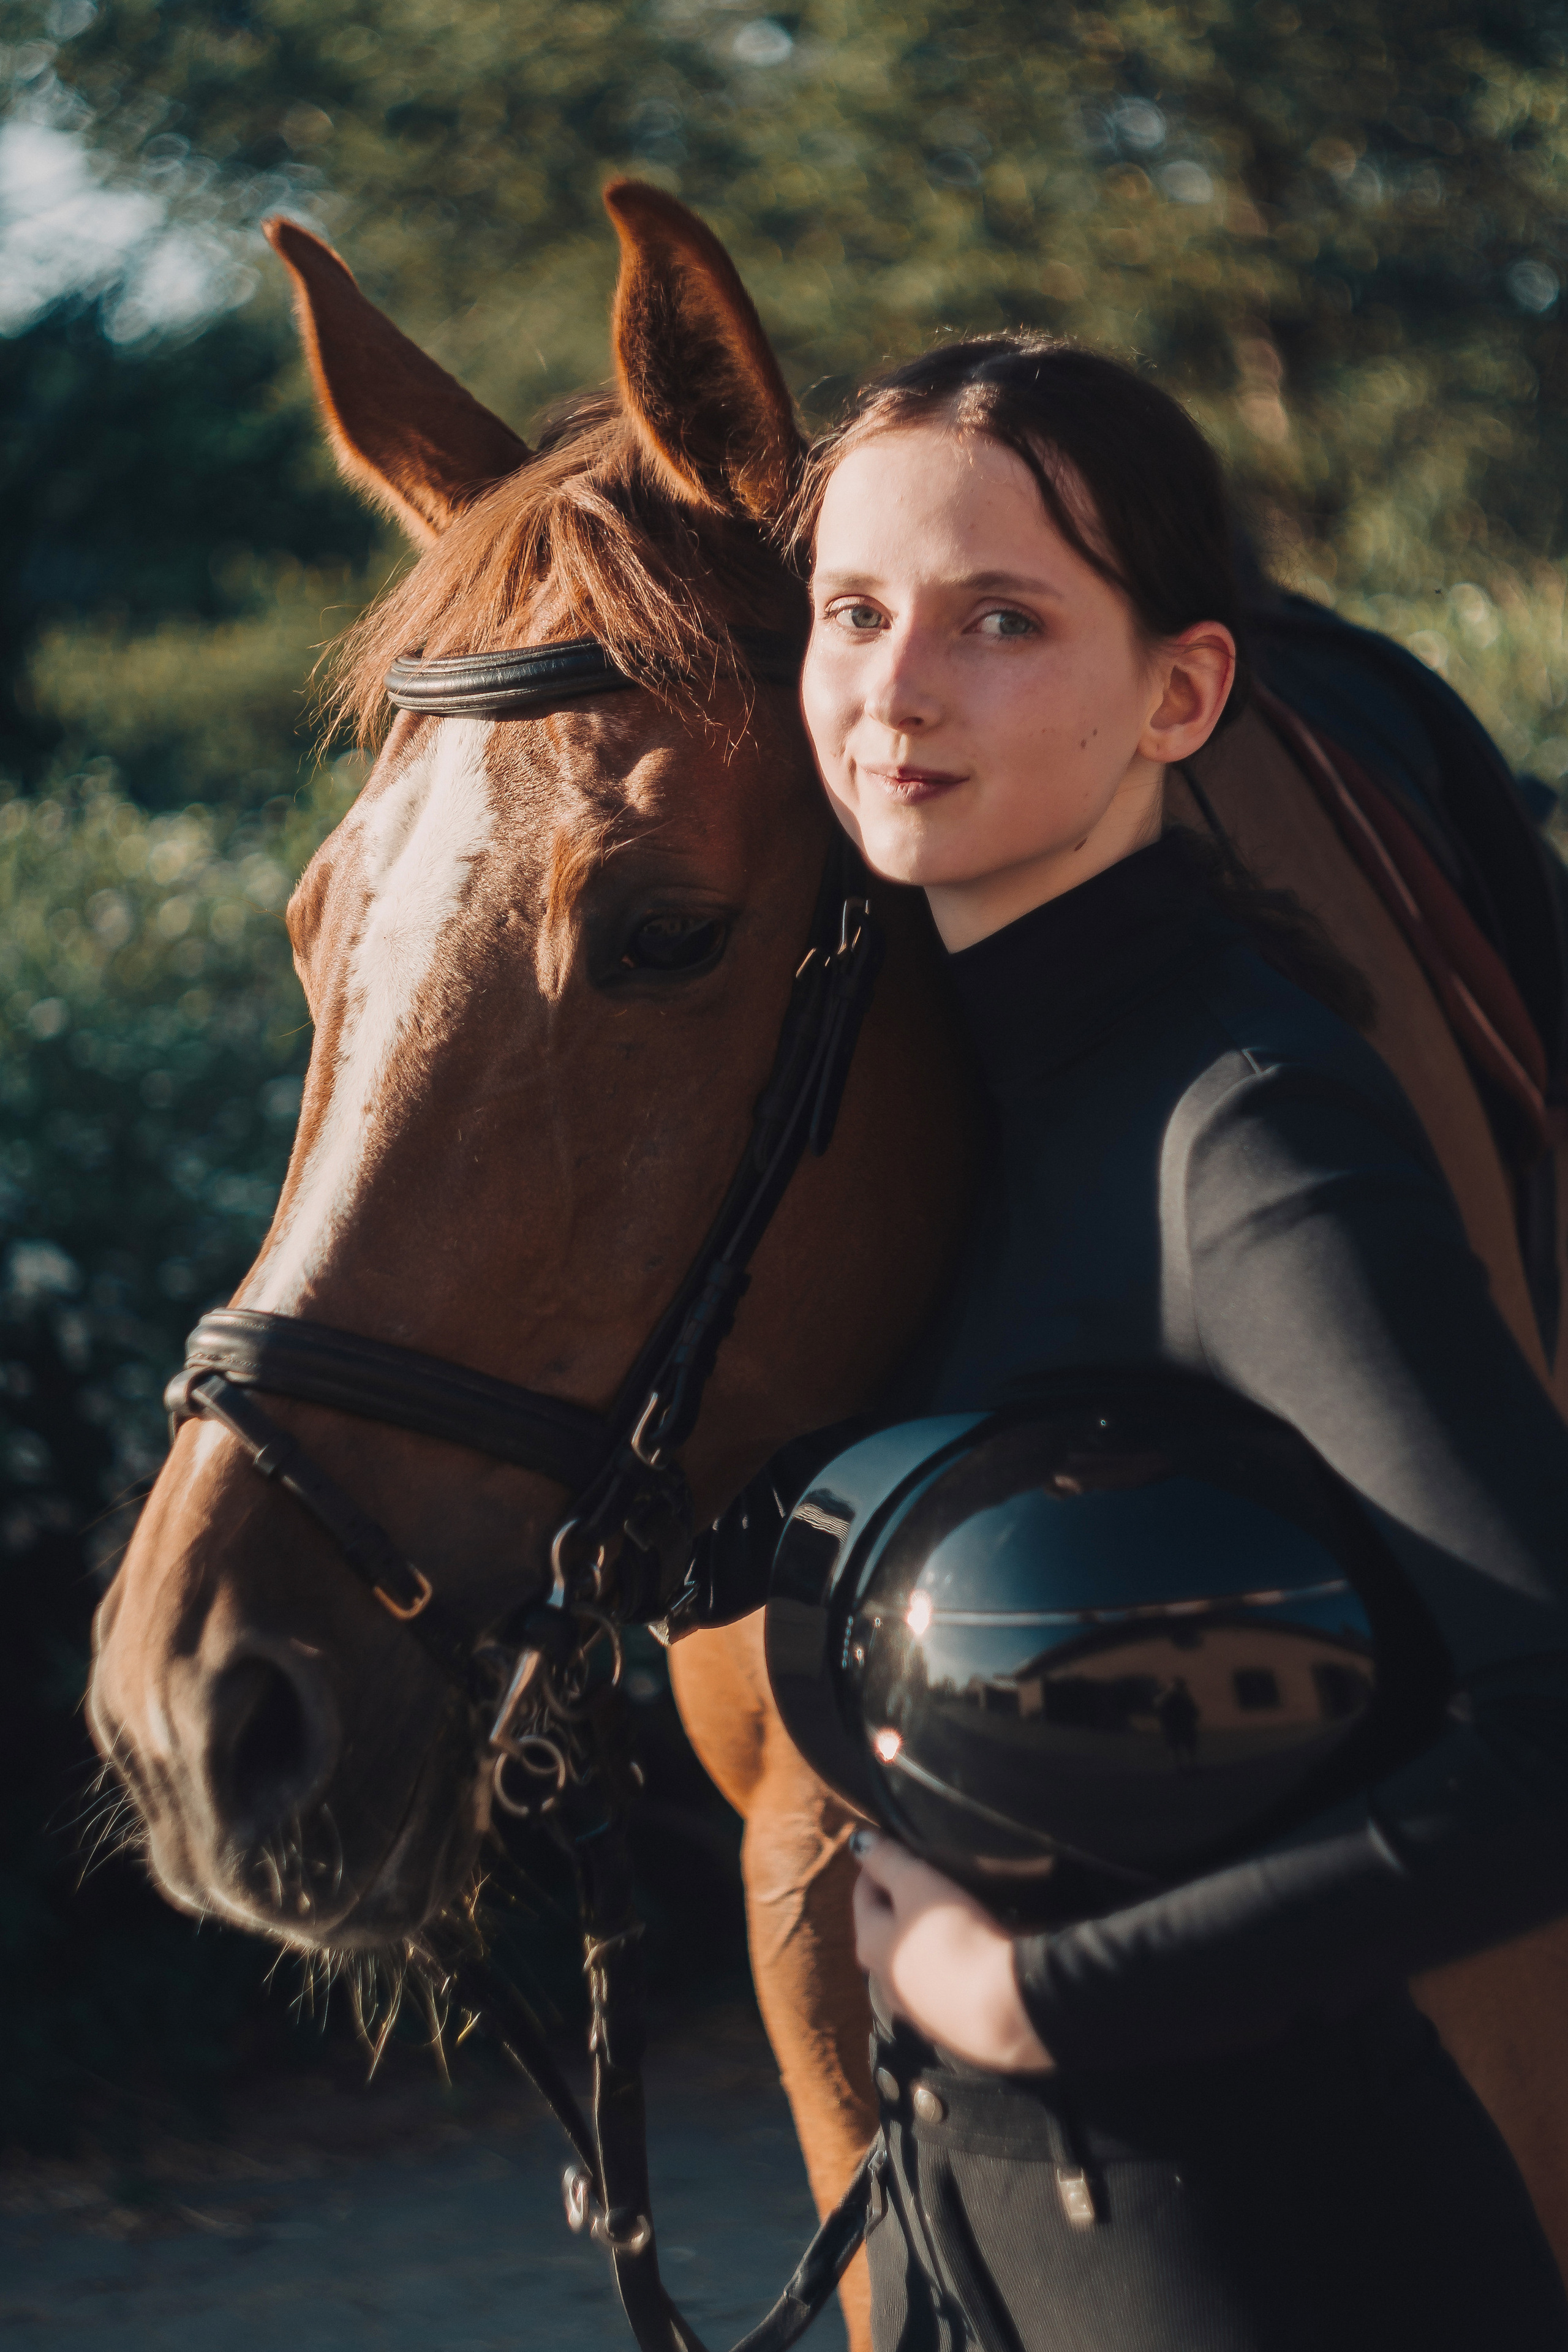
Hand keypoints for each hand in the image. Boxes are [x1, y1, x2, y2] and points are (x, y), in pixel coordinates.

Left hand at [851, 1829, 1053, 2073]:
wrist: (1004, 2009)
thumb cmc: (954, 1937)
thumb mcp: (917, 1885)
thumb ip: (887, 1860)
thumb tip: (858, 1841)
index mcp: (869, 1946)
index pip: (863, 1894)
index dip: (878, 1865)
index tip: (897, 1845)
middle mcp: (885, 1982)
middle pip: (886, 1929)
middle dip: (902, 1902)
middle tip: (928, 1876)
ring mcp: (918, 2009)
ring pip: (915, 1960)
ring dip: (927, 1937)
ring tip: (955, 1913)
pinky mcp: (951, 2025)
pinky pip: (943, 1984)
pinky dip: (950, 1964)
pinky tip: (972, 1953)